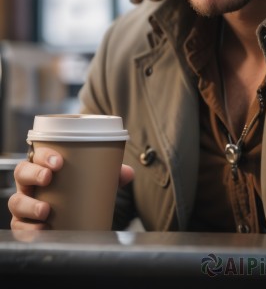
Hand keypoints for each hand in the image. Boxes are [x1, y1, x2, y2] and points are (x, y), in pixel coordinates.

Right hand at [8, 148, 134, 229]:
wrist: (71, 216)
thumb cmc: (77, 190)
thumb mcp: (93, 181)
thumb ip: (110, 175)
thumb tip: (128, 173)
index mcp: (43, 166)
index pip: (37, 155)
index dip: (44, 155)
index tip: (58, 161)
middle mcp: (30, 183)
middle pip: (22, 173)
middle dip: (33, 173)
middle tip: (49, 178)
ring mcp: (25, 203)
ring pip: (17, 201)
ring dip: (29, 205)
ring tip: (46, 210)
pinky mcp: (25, 224)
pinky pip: (19, 227)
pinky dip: (27, 229)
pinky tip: (42, 230)